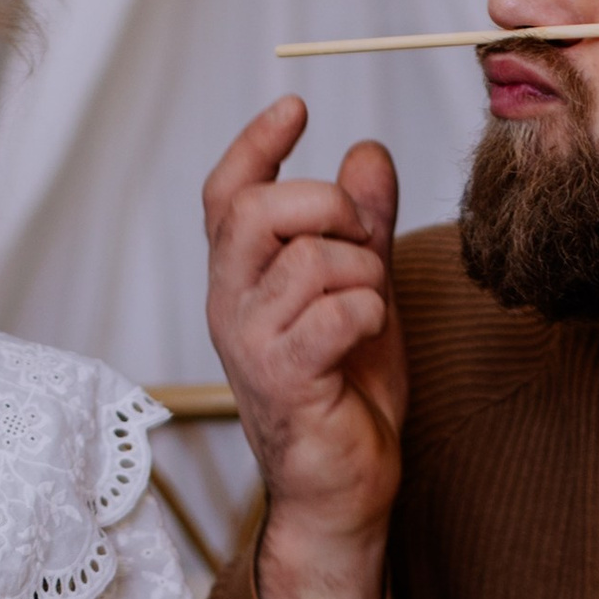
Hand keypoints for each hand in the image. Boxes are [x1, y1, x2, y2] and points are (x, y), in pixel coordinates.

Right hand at [201, 101, 404, 598]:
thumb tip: (368, 151)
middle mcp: (231, 308)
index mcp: (242, 282)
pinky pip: (336, 311)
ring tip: (373, 309)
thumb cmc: (346, 397)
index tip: (296, 108)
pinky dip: (370, 313)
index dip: (256, 145)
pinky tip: (369, 337)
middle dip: (327, 204)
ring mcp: (251, 347)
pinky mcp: (284, 382)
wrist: (345, 490)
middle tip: (364, 235)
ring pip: (310, 259)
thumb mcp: (363, 291)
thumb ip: (363, 226)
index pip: (226, 195)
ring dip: (365, 272)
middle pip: (255, 211)